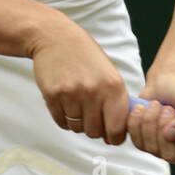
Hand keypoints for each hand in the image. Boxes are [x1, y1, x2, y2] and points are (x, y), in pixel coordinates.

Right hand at [30, 15, 128, 143]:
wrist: (56, 38)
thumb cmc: (86, 56)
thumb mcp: (110, 73)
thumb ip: (117, 100)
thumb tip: (121, 129)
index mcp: (113, 86)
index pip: (117, 129)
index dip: (115, 137)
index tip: (112, 135)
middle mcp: (93, 91)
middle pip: (95, 132)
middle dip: (95, 129)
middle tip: (92, 117)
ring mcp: (71, 94)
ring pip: (77, 128)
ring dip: (78, 122)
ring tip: (78, 104)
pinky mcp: (52, 95)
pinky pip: (61, 122)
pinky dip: (64, 118)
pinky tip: (66, 103)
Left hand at [127, 69, 174, 174]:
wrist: (164, 81)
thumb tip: (171, 136)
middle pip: (172, 156)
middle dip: (165, 128)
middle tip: (169, 109)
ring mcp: (164, 150)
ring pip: (152, 149)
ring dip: (151, 122)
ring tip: (157, 105)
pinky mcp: (146, 144)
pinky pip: (137, 142)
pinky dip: (137, 122)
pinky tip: (142, 109)